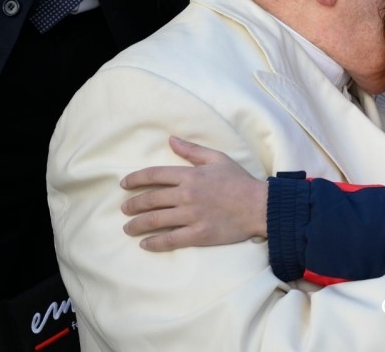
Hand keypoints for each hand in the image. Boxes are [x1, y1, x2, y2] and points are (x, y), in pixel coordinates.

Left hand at [121, 136, 267, 250]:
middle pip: (150, 199)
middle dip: (132, 205)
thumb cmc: (240, 181)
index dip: (135, 179)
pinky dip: (154, 243)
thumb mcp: (218, 159)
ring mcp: (192, 216)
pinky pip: (170, 240)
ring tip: (128, 228)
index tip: (124, 185)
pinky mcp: (198, 234)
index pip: (154, 175)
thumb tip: (171, 140)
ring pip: (155, 220)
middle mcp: (187, 195)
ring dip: (137, 225)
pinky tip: (145, 244)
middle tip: (125, 209)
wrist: (259, 206)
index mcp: (190, 175)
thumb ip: (193, 150)